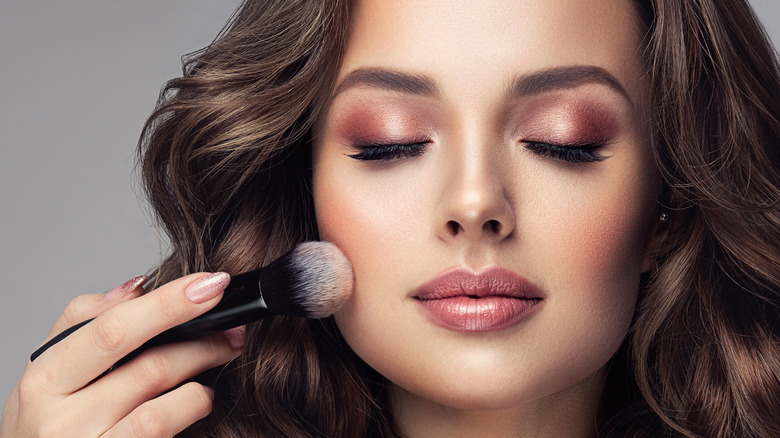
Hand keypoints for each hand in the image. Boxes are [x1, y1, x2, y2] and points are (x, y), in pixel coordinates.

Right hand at [0, 273, 242, 437]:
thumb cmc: (53, 419)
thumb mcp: (53, 369)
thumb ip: (88, 319)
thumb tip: (140, 285)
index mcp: (43, 381)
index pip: (111, 330)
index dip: (167, 303)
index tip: (210, 284)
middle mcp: (59, 421)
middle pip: (149, 366)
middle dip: (203, 341)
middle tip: (233, 329)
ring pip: (164, 405)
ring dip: (203, 375)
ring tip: (220, 360)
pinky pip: (164, 429)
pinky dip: (193, 407)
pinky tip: (200, 399)